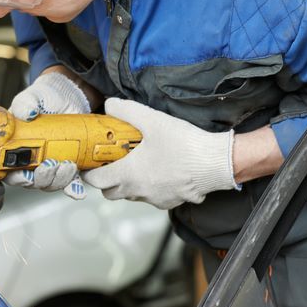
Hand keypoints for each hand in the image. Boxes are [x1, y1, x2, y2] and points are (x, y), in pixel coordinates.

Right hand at [5, 72, 89, 199]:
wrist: (67, 97)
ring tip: (68, 165)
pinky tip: (78, 187)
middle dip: (43, 178)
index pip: (10, 171)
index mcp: (15, 147)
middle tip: (51, 165)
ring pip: (51, 183)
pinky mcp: (67, 164)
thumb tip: (26, 113)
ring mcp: (50, 163)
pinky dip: (74, 187)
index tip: (26, 175)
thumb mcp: (32, 97)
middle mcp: (31, 160)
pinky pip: (70, 181)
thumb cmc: (44, 99)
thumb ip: (25, 104)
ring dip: (59, 180)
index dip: (17, 178)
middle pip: (33, 181)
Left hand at [82, 98, 237, 208]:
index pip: (96, 181)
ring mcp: (154, 199)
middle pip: (110, 192)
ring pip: (131, 195)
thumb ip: (126, 110)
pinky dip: (148, 187)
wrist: (216, 163)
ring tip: (137, 163)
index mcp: (128, 174)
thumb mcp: (152, 119)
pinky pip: (151, 197)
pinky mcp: (170, 202)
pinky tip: (159, 170)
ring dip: (128, 183)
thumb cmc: (183, 144)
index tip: (90, 163)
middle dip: (107, 179)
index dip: (89, 172)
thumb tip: (109, 105)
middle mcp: (138, 191)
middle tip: (112, 161)